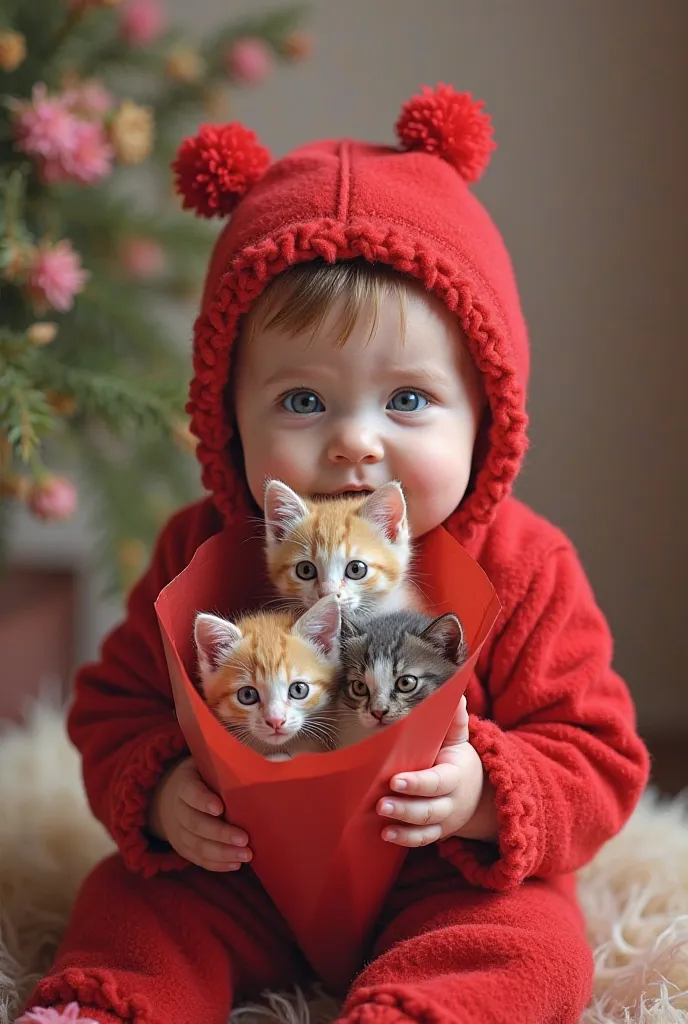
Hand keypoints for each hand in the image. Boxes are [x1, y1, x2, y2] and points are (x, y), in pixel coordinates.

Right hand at [148, 756, 252, 871]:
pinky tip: (235, 864)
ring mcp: (178, 831)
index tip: (220, 808)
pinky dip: (217, 864)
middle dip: (220, 834)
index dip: (203, 800)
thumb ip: (225, 767)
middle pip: (195, 823)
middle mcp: (177, 808)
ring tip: (246, 856)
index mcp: (184, 783)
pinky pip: (198, 859)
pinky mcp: (182, 847)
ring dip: (222, 853)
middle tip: (244, 839)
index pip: (191, 792)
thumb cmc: (202, 777)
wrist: (170, 797)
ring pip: (197, 845)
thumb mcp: (206, 765)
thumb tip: (260, 765)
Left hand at [377, 696, 497, 847]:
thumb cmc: (457, 760)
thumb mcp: (459, 740)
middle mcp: (451, 801)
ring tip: (380, 816)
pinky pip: (422, 840)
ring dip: (402, 824)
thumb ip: (456, 720)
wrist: (479, 794)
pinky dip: (405, 839)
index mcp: (455, 775)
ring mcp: (444, 820)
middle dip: (405, 807)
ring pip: (425, 826)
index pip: (437, 781)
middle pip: (430, 808)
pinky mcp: (436, 832)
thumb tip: (456, 694)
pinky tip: (385, 835)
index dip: (418, 783)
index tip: (396, 780)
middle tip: (380, 803)